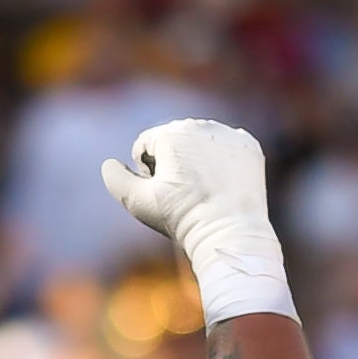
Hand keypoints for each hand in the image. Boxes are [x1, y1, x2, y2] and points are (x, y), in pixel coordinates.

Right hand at [99, 120, 295, 322]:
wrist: (229, 233)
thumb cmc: (182, 218)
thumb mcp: (139, 203)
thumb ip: (116, 180)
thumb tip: (109, 163)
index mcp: (170, 133)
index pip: (146, 144)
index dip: (147, 171)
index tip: (161, 192)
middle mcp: (200, 125)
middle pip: (174, 139)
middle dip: (172, 161)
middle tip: (182, 193)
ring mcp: (227, 134)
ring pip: (201, 140)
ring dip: (196, 158)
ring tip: (202, 188)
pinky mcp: (248, 145)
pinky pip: (227, 146)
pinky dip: (222, 160)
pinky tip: (222, 182)